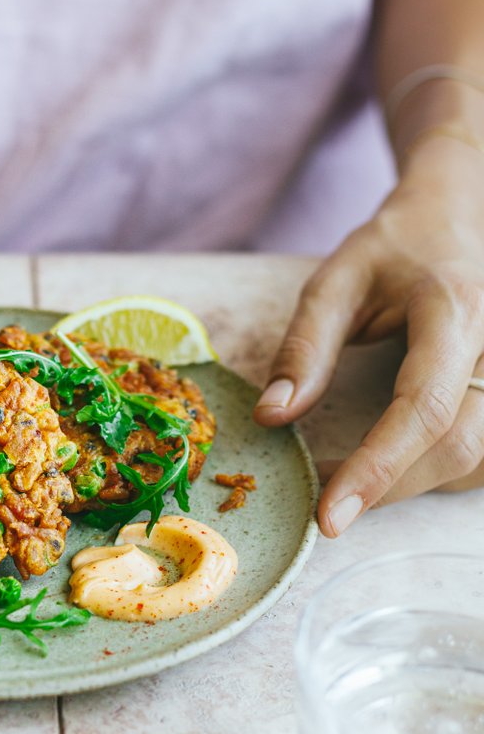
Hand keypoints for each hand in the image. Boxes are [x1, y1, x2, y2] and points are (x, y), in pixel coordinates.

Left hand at [253, 137, 483, 536]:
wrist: (451, 219)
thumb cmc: (392, 248)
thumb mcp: (334, 282)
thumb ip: (304, 349)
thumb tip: (271, 417)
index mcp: (457, 313)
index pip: (423, 409)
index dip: (378, 468)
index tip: (330, 515)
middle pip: (457, 447)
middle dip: (388, 489)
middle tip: (327, 511)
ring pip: (474, 461)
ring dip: (412, 486)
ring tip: (352, 487)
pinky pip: (481, 455)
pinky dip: (434, 473)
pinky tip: (391, 468)